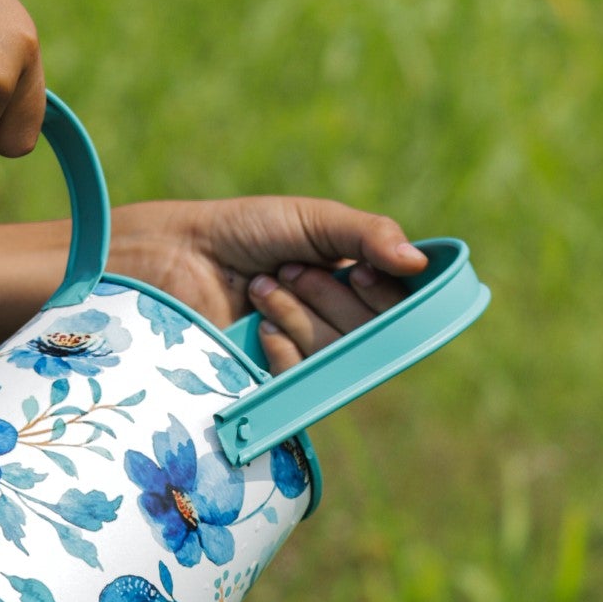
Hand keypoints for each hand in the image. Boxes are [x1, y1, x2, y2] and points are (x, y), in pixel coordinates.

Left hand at [107, 196, 427, 370]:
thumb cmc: (247, 231)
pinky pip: (305, 376)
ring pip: (338, 352)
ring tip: (265, 286)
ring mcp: (309, 354)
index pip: (400, 305)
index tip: (361, 273)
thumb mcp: (315, 220)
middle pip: (373, 332)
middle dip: (331, 296)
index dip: (385, 295)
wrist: (182, 255)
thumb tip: (420, 262)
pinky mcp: (278, 381)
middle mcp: (339, 321)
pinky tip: (257, 324)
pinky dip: (282, 344)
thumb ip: (369, 234)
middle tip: (292, 269)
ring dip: (301, 314)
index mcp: (356, 284)